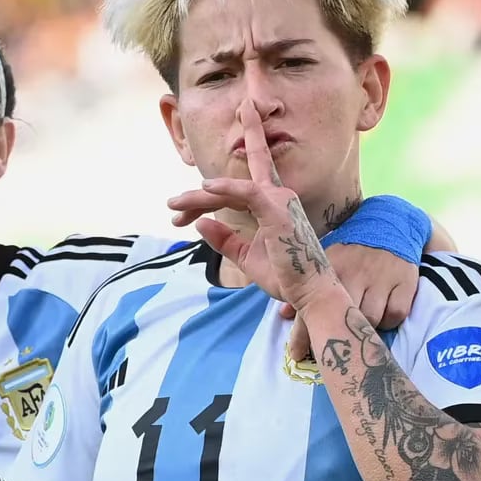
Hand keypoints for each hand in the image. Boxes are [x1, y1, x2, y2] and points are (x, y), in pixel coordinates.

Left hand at [167, 99, 339, 308]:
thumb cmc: (284, 275)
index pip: (235, 191)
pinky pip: (247, 192)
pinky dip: (225, 188)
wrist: (308, 293)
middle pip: (228, 188)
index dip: (208, 195)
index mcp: (270, 207)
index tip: (180, 210)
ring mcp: (278, 201)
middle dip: (199, 193)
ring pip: (231, 190)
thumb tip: (201, 223)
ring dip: (200, 196)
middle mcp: (276, 197)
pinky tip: (204, 188)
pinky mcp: (277, 210)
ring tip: (176, 205)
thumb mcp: (245, 256)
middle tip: (171, 204)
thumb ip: (224, 239)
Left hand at [281, 242, 417, 360]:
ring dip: (364, 326)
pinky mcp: (404, 281)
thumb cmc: (350, 250)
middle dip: (337, 333)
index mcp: (329, 266)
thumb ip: (305, 287)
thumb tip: (283, 314)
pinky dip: (388, 320)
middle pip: (343, 315)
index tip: (297, 355)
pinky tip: (382, 314)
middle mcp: (355, 271)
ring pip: (370, 319)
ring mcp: (381, 277)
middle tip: (335, 343)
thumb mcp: (326, 260)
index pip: (312, 303)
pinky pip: (394, 315)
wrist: (390, 223)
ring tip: (360, 323)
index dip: (304, 333)